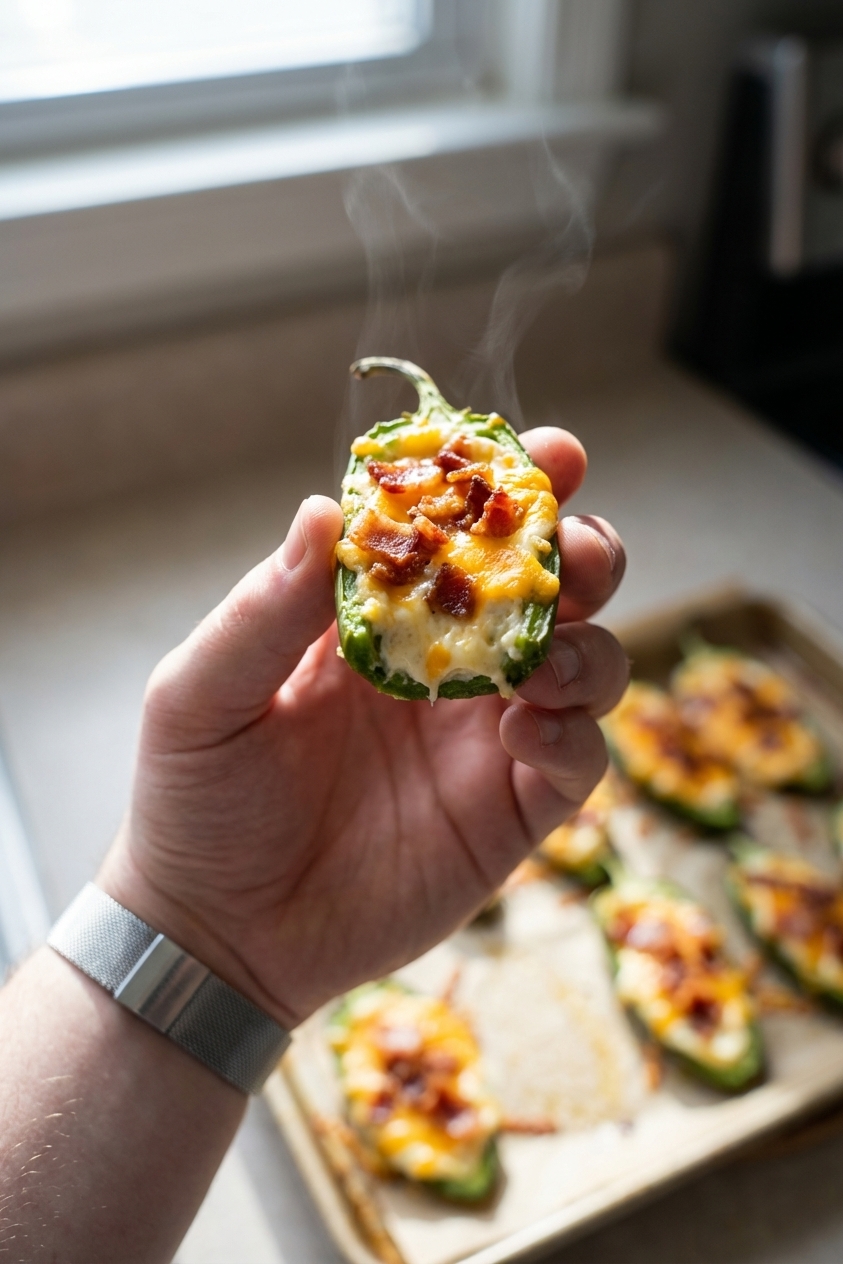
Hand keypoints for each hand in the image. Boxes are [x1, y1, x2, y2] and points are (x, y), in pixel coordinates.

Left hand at [99, 428, 627, 1027]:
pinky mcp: (511, 810)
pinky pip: (579, 758)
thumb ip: (264, 610)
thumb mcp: (203, 695)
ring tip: (541, 655)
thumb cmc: (199, 800)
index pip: (457, 531)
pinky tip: (524, 732)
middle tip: (573, 546)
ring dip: (588, 642)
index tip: (549, 452)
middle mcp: (446, 664)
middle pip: (548, 586)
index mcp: (377, 616)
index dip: (509, 485)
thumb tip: (324, 510)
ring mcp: (485, 736)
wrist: (218, 932)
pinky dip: (574, 733)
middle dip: (578, 550)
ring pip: (587, 662)